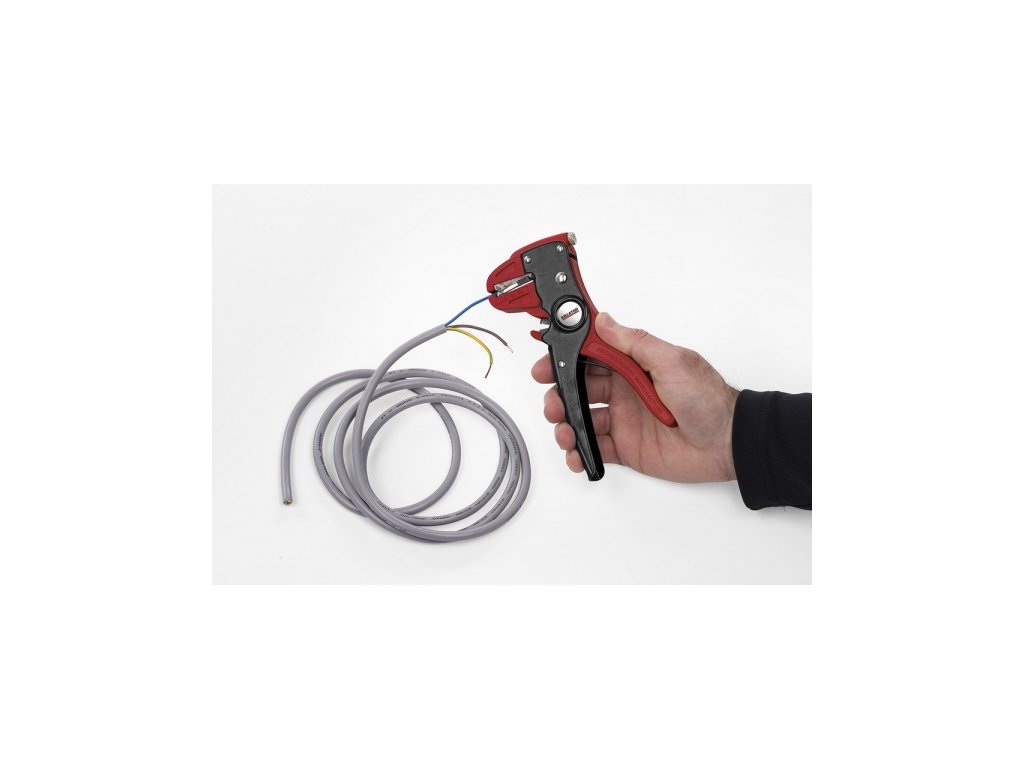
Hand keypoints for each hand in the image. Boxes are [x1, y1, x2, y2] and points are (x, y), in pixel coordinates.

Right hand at [531, 312, 738, 481]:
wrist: (728, 442)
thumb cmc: (708, 399)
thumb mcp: (672, 361)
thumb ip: (635, 343)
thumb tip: (604, 321)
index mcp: (633, 366)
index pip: (590, 358)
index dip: (564, 360)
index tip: (545, 365)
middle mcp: (624, 391)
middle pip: (578, 390)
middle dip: (558, 396)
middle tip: (553, 405)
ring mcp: (624, 421)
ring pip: (581, 420)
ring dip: (566, 425)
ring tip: (565, 433)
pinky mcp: (627, 448)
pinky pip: (595, 450)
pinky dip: (579, 453)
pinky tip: (576, 455)